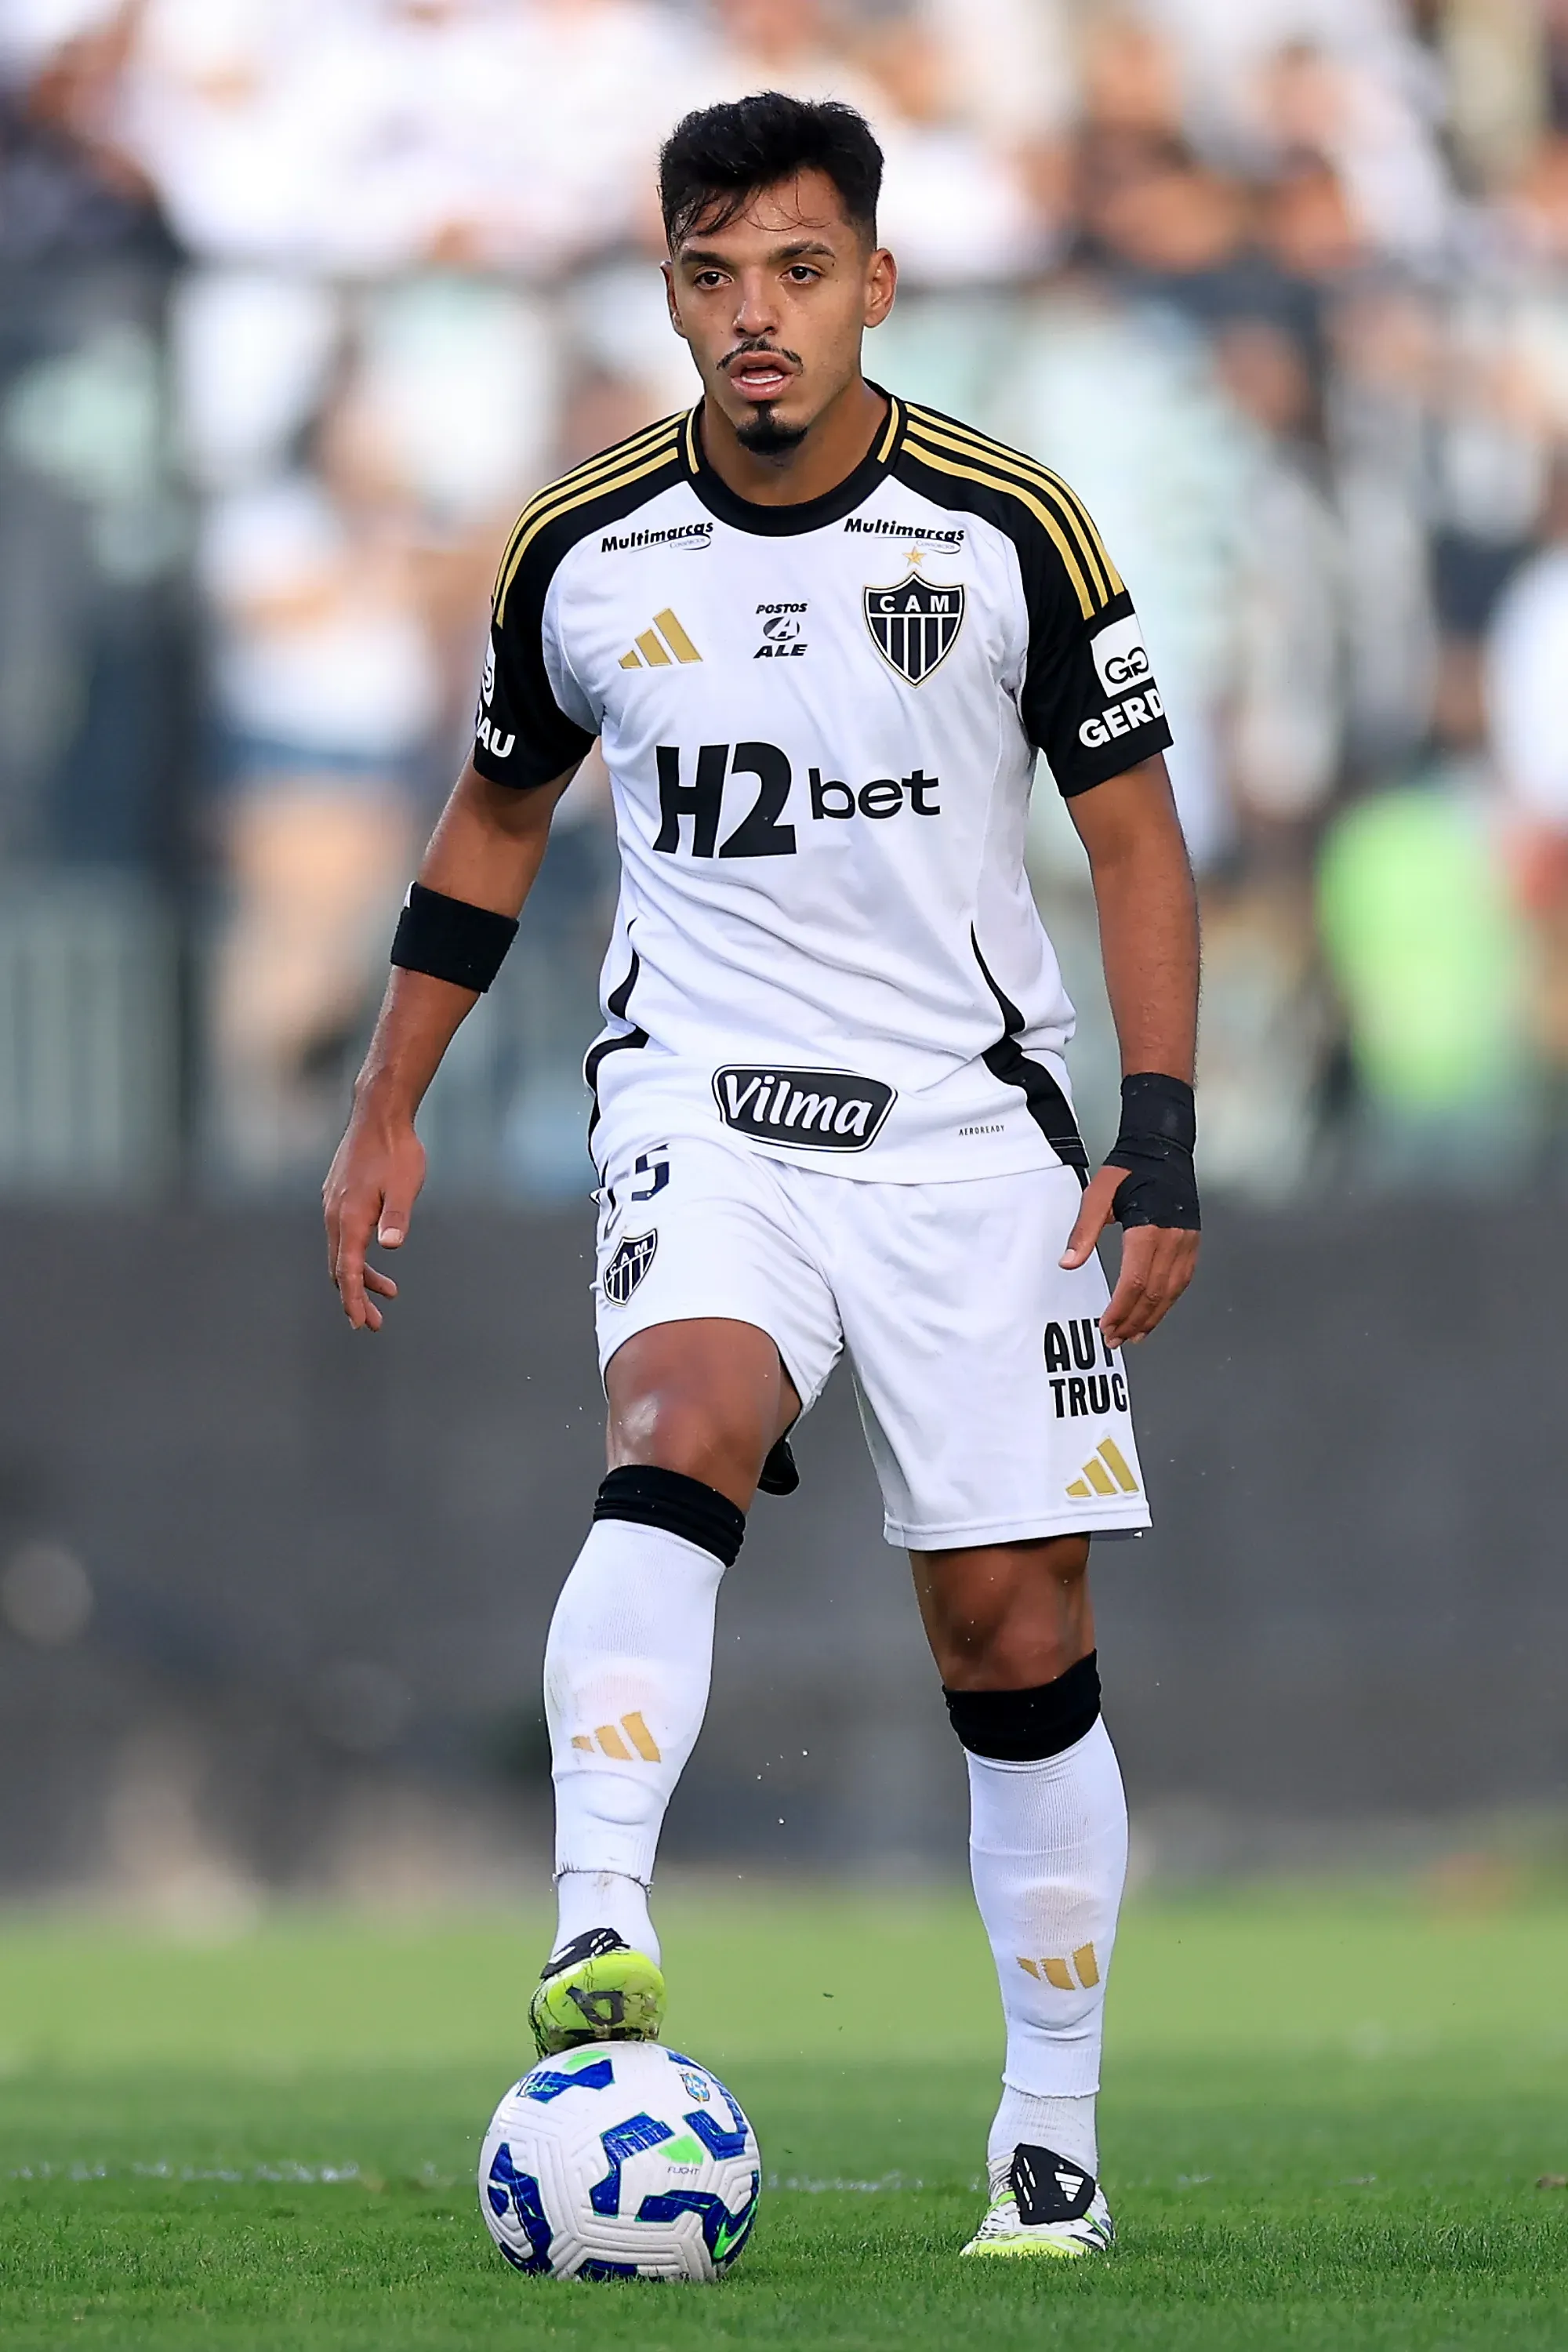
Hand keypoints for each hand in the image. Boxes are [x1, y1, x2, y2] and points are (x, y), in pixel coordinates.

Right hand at [323, 1100, 425, 1331]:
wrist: (379, 1114)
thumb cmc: (397, 1150)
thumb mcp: (405, 1185)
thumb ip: (397, 1216)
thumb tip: (391, 1245)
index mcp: (350, 1217)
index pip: (348, 1271)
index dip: (353, 1300)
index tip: (360, 1324)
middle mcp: (335, 1214)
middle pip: (340, 1268)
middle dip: (356, 1297)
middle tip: (374, 1323)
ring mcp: (334, 1204)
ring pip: (342, 1252)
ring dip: (360, 1276)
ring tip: (390, 1292)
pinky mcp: (338, 1196)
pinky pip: (343, 1235)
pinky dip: (356, 1255)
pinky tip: (376, 1255)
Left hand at [1059, 1164, 1199, 1348]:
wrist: (1163, 1150)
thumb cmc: (1129, 1170)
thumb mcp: (1097, 1195)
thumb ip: (1083, 1231)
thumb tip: (1068, 1263)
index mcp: (1148, 1229)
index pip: (1135, 1281)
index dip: (1120, 1309)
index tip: (1105, 1325)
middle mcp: (1173, 1240)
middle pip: (1155, 1293)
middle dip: (1134, 1320)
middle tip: (1115, 1339)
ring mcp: (1187, 1243)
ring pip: (1172, 1292)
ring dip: (1152, 1318)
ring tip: (1134, 1336)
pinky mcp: (1192, 1243)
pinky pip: (1182, 1282)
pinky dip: (1168, 1303)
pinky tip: (1156, 1313)